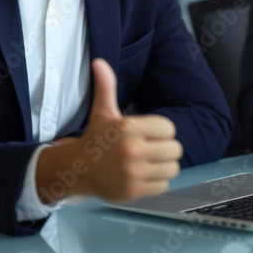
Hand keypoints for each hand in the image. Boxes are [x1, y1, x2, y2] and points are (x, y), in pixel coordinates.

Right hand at [36, 59, 182, 203]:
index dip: (161, 131)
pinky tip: (143, 175)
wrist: (77, 168)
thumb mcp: (102, 111)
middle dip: (165, 148)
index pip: (169, 128)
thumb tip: (99, 62)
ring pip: (172, 168)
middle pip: (175, 149)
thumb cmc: (96, 138)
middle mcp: (132, 151)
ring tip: (150, 162)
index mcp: (128, 128)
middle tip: (151, 149)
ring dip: (164, 166)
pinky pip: (163, 185)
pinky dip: (157, 181)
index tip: (149, 134)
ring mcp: (133, 173)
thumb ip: (106, 86)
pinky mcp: (134, 191)